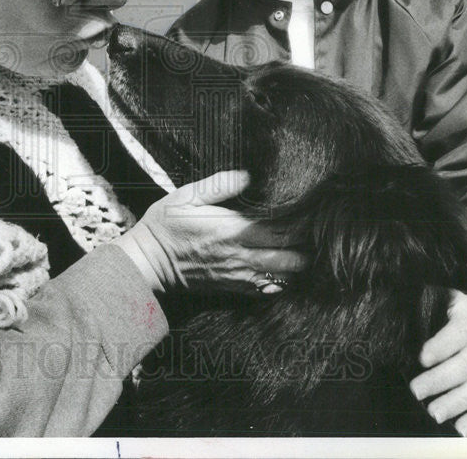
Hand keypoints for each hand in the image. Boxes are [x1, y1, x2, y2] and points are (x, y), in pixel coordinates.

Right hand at [114, 170, 308, 293]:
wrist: (148, 262)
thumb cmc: (165, 225)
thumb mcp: (185, 196)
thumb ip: (218, 185)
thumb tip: (247, 175)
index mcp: (232, 230)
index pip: (280, 230)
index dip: (303, 224)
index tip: (314, 214)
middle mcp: (240, 256)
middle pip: (291, 258)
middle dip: (308, 247)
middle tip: (317, 233)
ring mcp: (239, 275)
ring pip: (284, 277)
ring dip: (298, 265)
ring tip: (305, 249)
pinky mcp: (234, 288)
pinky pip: (269, 291)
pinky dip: (283, 282)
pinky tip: (285, 270)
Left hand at [410, 289, 466, 435]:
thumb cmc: (448, 310)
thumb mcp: (437, 300)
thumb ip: (420, 309)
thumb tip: (393, 326)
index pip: (459, 331)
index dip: (442, 345)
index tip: (421, 358)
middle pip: (466, 364)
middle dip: (440, 380)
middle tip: (415, 391)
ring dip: (455, 402)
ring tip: (433, 413)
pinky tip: (461, 428)